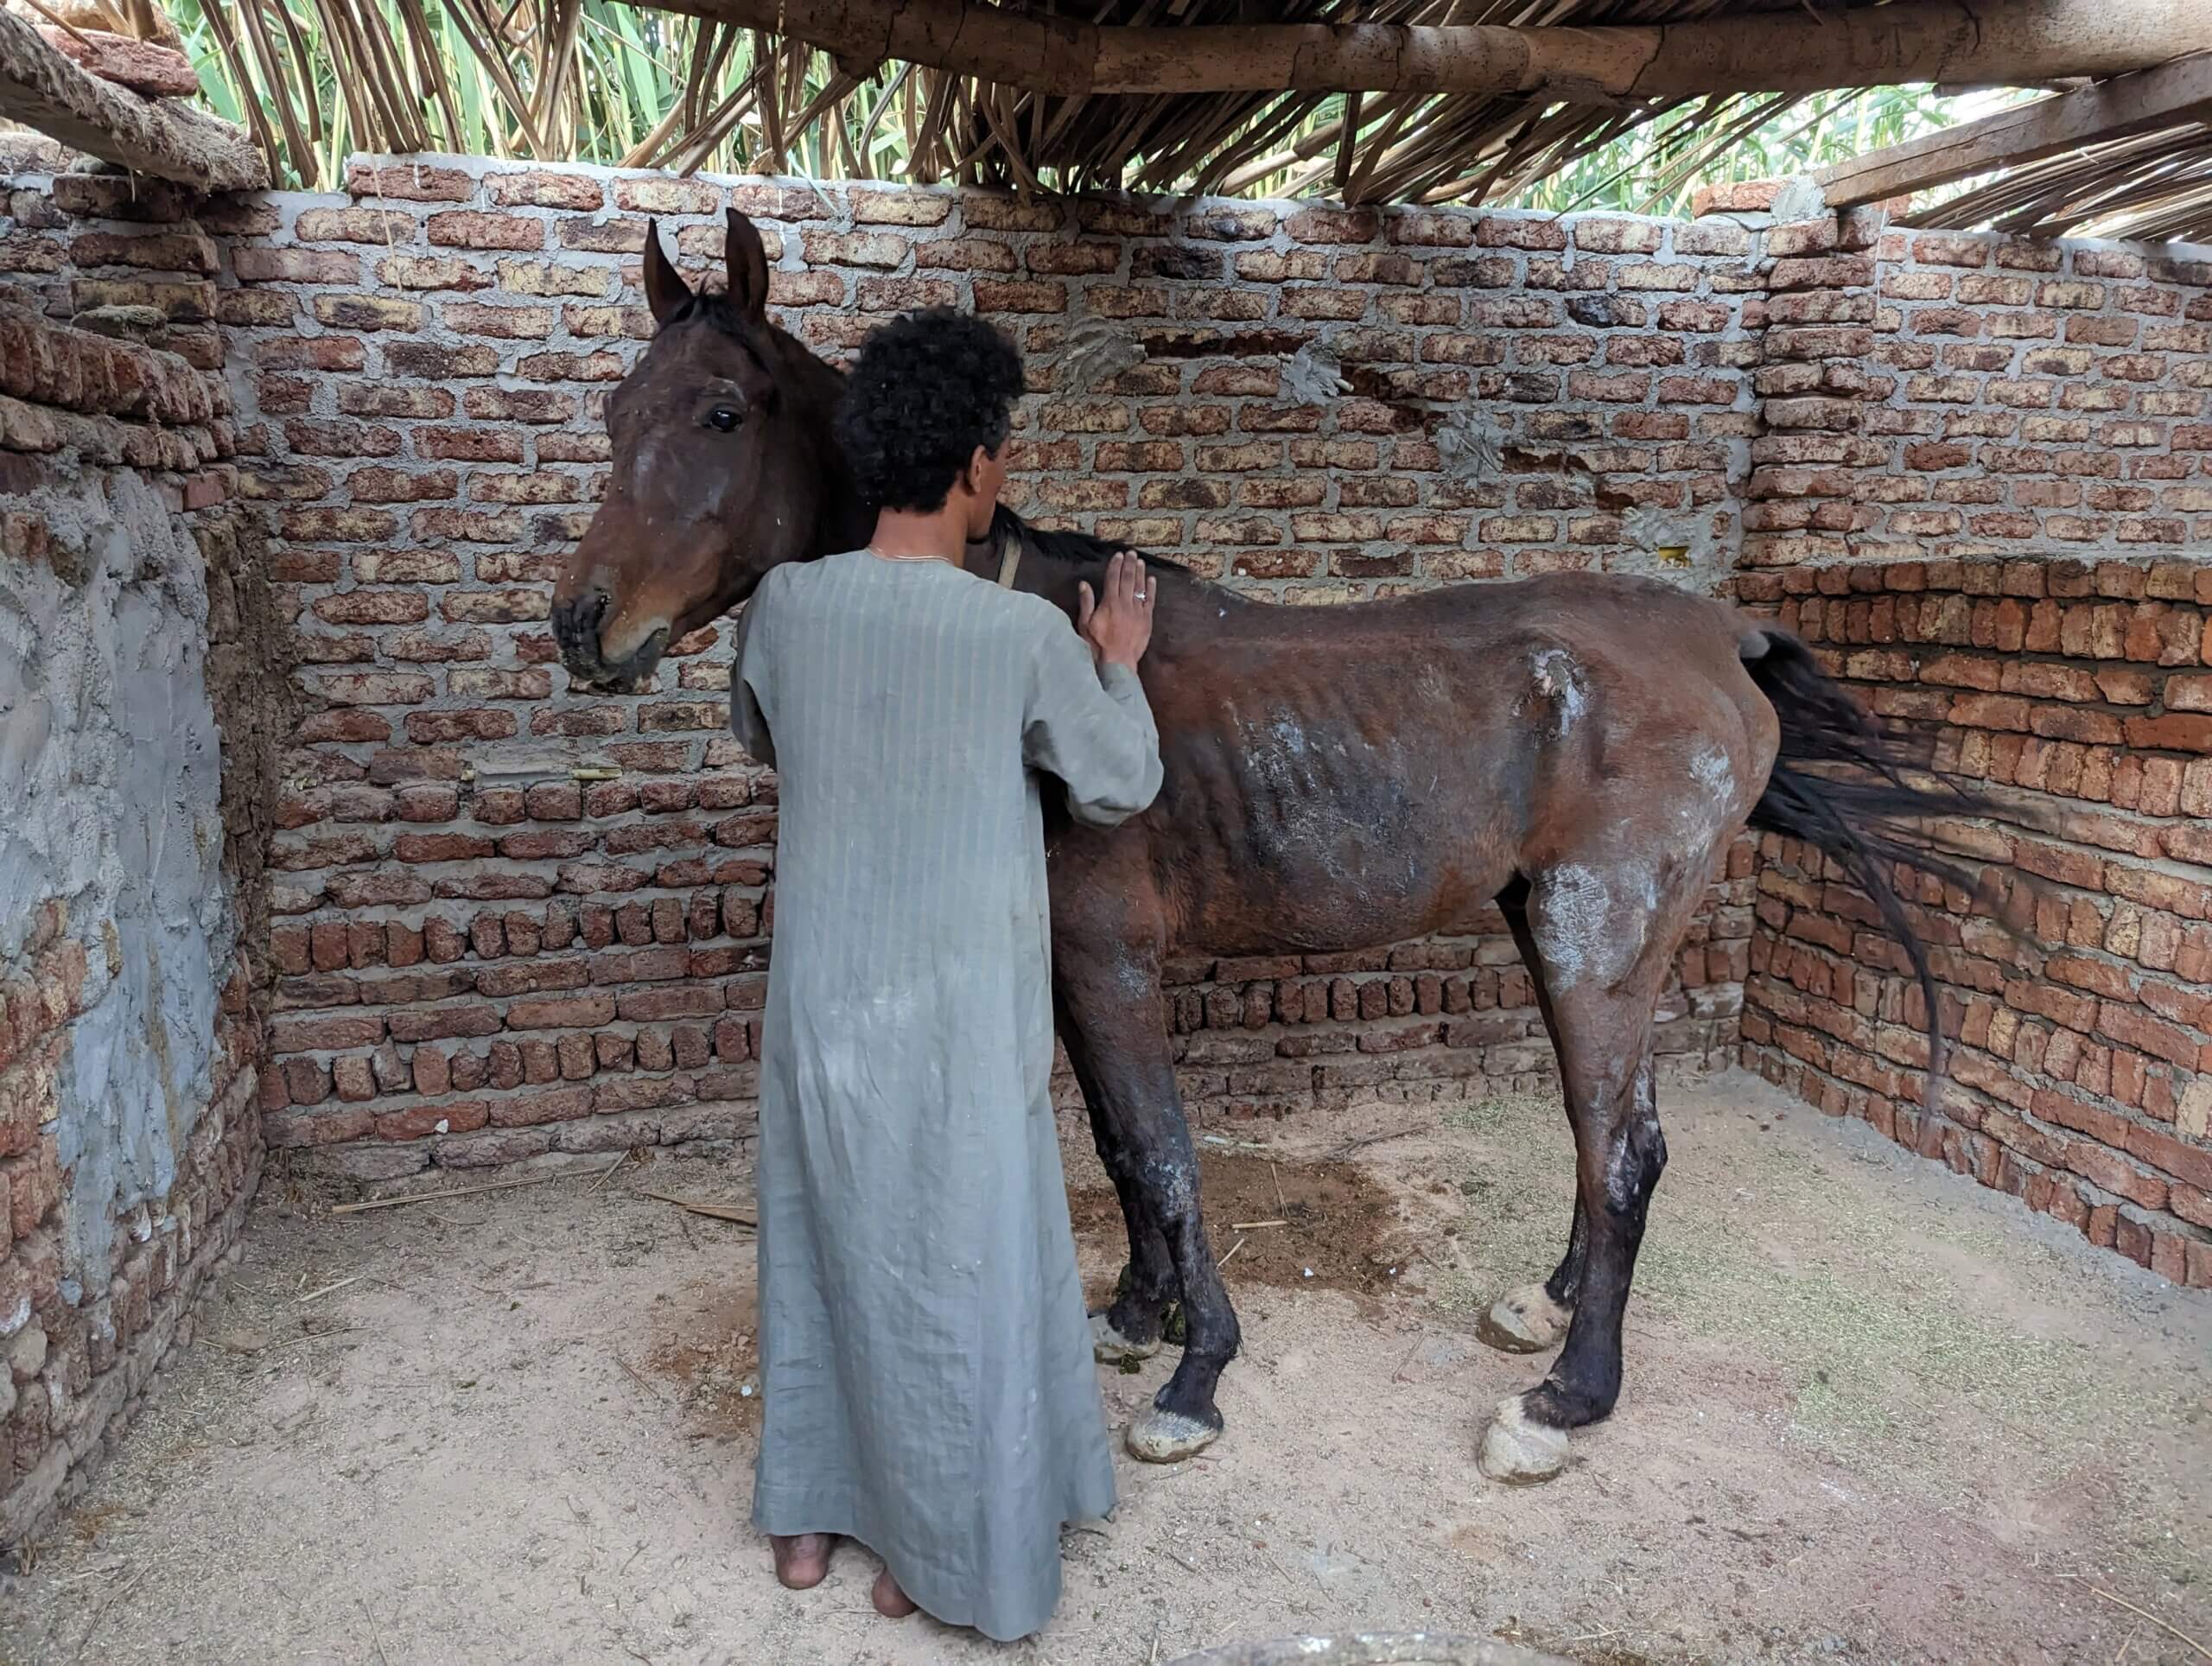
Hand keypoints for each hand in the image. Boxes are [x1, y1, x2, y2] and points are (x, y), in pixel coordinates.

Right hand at [1078, 550, 1154, 670]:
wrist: (1117, 663)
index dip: (1115, 565)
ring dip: (1140, 573)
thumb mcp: (1085, 624)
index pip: (1113, 579)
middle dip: (1129, 564)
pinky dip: (1151, 589)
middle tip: (1131, 553)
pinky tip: (1152, 580)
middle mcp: (1125, 604)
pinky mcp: (1146, 620)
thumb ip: (1086, 603)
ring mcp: (1137, 612)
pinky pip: (1150, 600)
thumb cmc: (1098, 645)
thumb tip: (1084, 584)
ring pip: (1140, 587)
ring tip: (1140, 562)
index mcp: (1109, 603)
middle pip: (1128, 579)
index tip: (1118, 555)